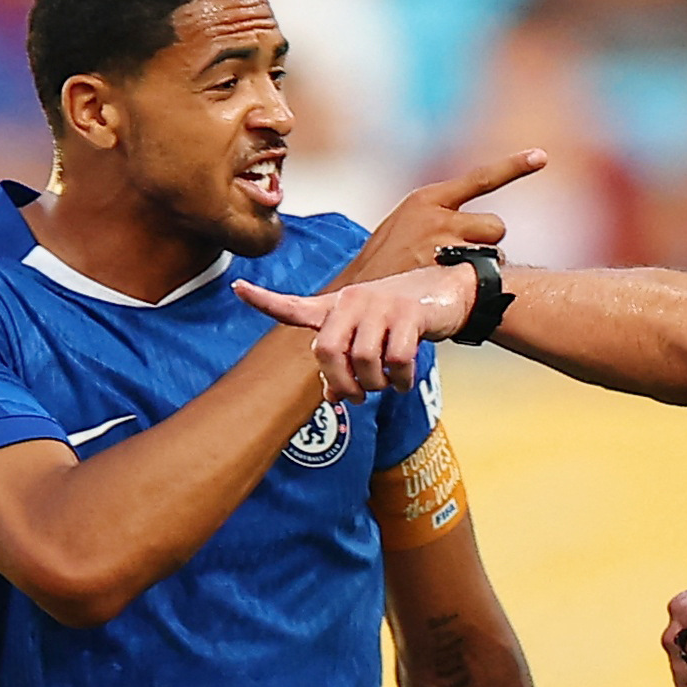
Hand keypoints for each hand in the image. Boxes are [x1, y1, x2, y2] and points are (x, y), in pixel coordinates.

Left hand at [234, 263, 473, 400]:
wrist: (448, 291)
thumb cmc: (402, 317)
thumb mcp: (370, 339)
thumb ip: (346, 366)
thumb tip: (332, 398)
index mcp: (338, 307)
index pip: (295, 306)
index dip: (265, 300)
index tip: (238, 288)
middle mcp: (353, 301)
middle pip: (328, 351)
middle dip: (341, 382)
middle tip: (355, 396)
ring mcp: (381, 305)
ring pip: (365, 360)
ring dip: (376, 384)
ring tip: (387, 384)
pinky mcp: (410, 314)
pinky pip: (397, 360)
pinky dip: (401, 379)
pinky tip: (404, 379)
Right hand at [346, 149, 546, 280]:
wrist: (358, 293)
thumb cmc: (388, 260)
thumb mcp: (407, 224)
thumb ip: (442, 217)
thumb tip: (486, 229)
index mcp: (428, 199)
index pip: (481, 178)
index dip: (514, 166)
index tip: (541, 156)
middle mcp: (438, 216)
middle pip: (497, 226)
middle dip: (488, 243)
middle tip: (464, 258)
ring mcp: (442, 245)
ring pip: (494, 253)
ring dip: (484, 265)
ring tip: (455, 274)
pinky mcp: (445, 273)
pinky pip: (481, 277)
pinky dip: (473, 285)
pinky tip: (450, 289)